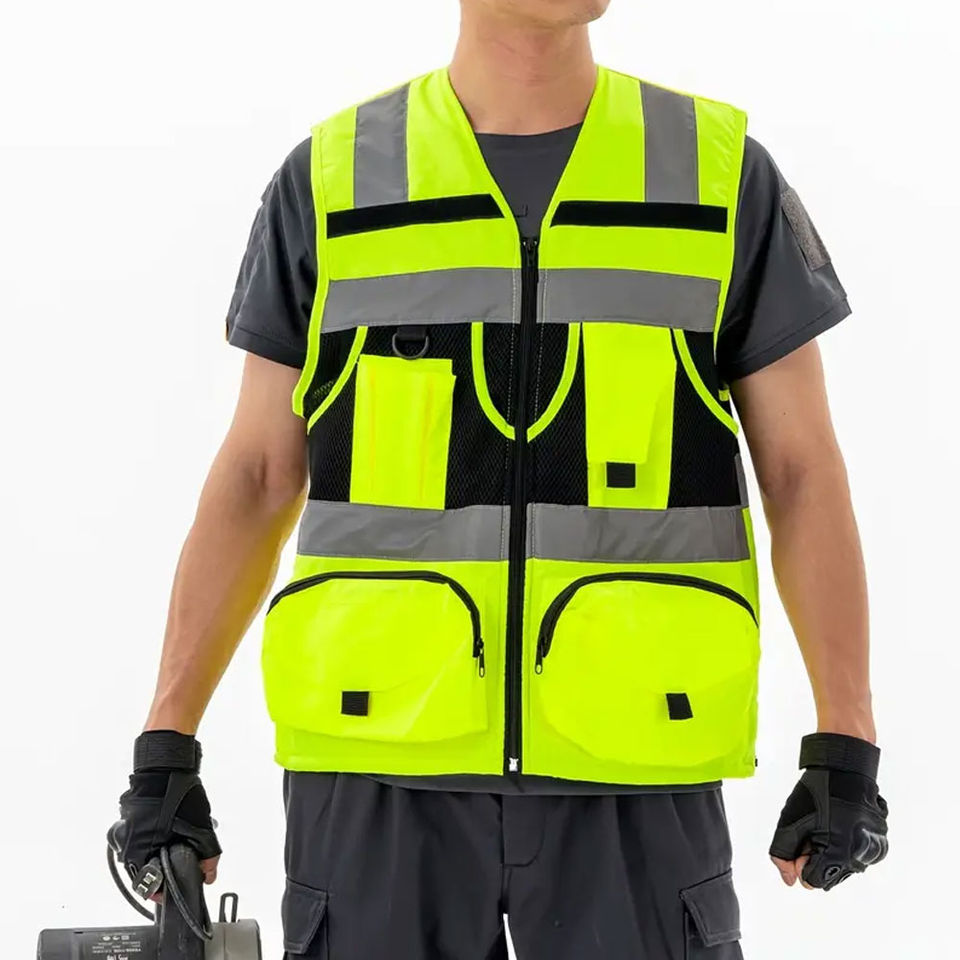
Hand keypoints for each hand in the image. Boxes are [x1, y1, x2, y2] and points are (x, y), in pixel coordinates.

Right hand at [110, 730, 220, 899]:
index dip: (166, 888)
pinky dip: (160, 832)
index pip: (146, 885)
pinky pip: (145, 834)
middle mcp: (125, 844)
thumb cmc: (175, 792)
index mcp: (136, 852)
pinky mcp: (131, 817)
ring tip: (182, 830)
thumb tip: (210, 874)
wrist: (165, 762)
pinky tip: (175, 820)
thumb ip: (208, 855)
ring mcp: (125, 830)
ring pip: (147, 850)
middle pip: (147, 868)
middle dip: (168, 863)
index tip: (179, 885)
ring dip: (164, 846)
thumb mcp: (200, 827)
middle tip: (185, 851)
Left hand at [769, 733, 887, 890]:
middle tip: (814, 831)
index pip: (813, 880)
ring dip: (831, 853)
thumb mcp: (789, 820)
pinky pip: (858, 856)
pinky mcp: (881, 841)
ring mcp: (875, 849)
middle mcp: (862, 856)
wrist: (845, 768)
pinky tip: (840, 826)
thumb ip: (782, 853)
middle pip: (830, 877)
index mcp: (839, 852)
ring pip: (844, 868)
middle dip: (816, 858)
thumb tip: (790, 881)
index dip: (800, 862)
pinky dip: (845, 847)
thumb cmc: (816, 793)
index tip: (802, 841)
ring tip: (828, 826)